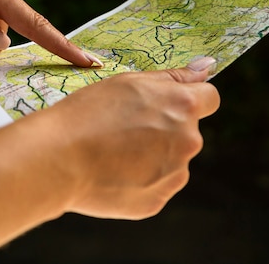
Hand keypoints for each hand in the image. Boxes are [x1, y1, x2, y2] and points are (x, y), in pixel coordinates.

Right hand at [27, 57, 219, 219]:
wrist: (58, 158)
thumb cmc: (88, 113)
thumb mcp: (128, 82)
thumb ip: (173, 77)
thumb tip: (207, 67)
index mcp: (184, 106)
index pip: (209, 98)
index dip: (187, 99)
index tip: (163, 104)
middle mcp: (189, 141)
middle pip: (186, 132)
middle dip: (163, 129)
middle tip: (122, 128)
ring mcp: (174, 175)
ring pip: (170, 160)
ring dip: (151, 156)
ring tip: (111, 152)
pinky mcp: (156, 201)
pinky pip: (154, 185)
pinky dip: (138, 180)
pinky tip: (110, 172)